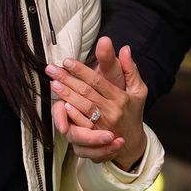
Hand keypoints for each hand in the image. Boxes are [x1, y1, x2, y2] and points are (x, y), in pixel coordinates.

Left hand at [46, 37, 148, 170]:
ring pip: (83, 106)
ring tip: (53, 83)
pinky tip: (62, 105)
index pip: (98, 80)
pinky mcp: (96, 136)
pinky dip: (72, 114)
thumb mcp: (138, 90)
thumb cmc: (133, 112)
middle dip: (68, 79)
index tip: (67, 61)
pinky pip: (83, 124)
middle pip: (87, 92)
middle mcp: (112, 110)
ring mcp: (104, 125)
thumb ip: (130, 69)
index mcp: (121, 97)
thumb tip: (125, 48)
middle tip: (52, 69)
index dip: (81, 70)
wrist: (132, 142)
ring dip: (67, 94)